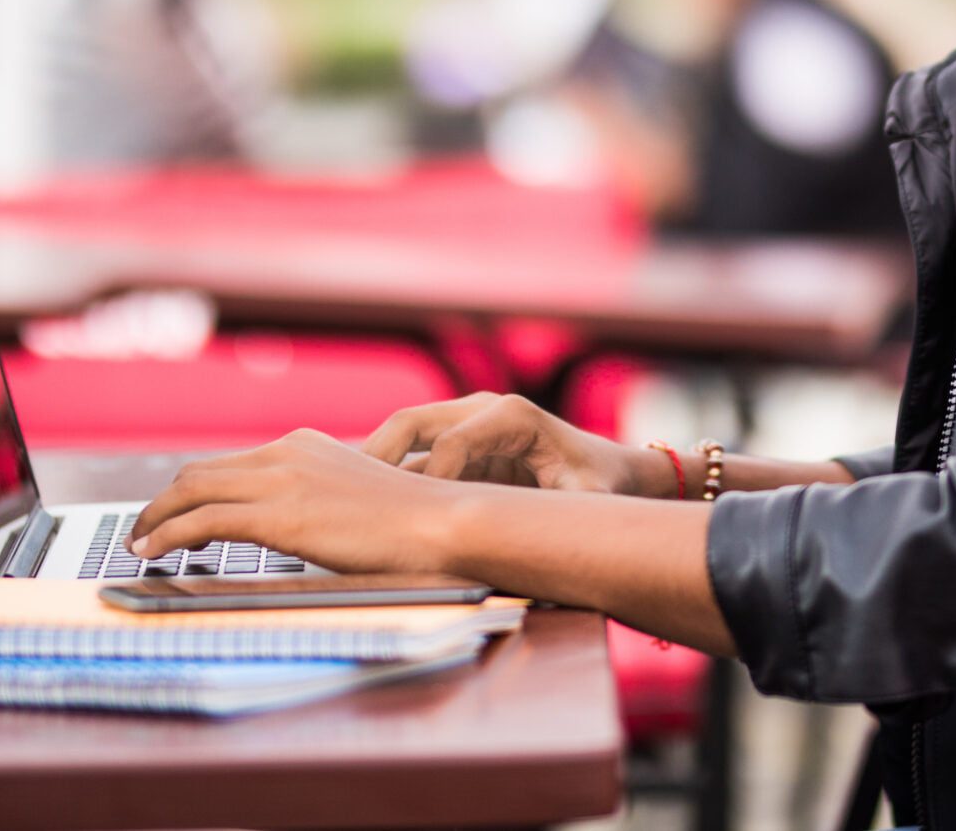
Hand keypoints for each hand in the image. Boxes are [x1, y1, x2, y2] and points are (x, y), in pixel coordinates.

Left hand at [126, 428, 454, 570]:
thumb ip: (318, 500)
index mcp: (305, 446)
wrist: (444, 522)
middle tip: (146, 532)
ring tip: (139, 544)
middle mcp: (286, 453)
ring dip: (154, 519)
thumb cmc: (414, 522)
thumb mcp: (356, 497)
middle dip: (163, 503)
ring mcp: (282, 481)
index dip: (190, 490)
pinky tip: (153, 554)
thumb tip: (297, 526)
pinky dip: (168, 535)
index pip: (227, 464)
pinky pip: (203, 521)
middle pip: (198, 472)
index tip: (173, 515)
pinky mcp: (280, 516)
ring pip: (191, 490)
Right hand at [362, 391, 666, 496]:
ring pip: (402, 437)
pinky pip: (410, 458)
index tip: (420, 525)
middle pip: (410, 423)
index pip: (451, 443)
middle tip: (347, 504)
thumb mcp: (589, 501)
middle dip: (375, 460)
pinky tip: (365, 511)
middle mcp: (481, 411)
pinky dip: (386, 480)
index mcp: (512, 416)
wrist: (611, 471)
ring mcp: (465, 425)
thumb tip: (535, 543)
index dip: (431, 483)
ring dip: (372, 468)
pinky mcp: (455, 446)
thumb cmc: (601, 485)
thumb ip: (564, 516)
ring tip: (344, 507)